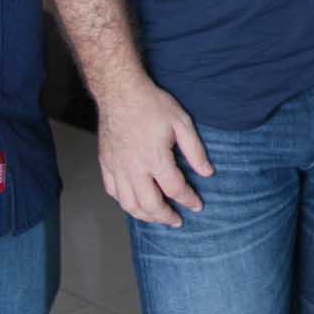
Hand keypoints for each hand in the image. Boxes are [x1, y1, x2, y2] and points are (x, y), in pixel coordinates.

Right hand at [96, 77, 213, 226]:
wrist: (120, 91)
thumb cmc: (152, 104)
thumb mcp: (182, 122)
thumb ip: (195, 150)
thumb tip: (207, 172)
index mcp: (155, 158)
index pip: (175, 189)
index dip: (188, 200)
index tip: (197, 206)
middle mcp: (134, 168)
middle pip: (150, 205)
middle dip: (166, 217)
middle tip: (177, 221)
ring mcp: (117, 168)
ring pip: (128, 204)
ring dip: (144, 215)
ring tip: (157, 217)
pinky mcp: (106, 163)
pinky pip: (112, 192)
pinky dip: (124, 202)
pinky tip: (134, 202)